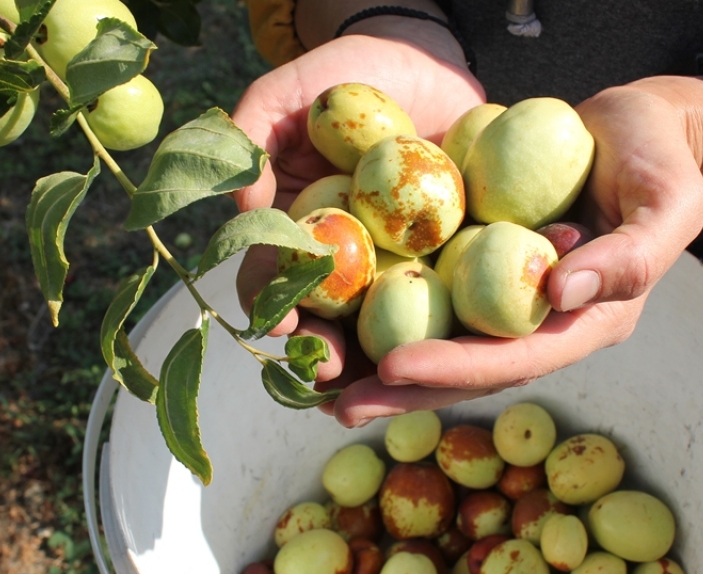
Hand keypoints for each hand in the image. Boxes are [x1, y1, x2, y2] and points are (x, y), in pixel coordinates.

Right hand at [231, 32, 483, 390]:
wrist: (426, 61)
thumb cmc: (346, 73)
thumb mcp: (289, 92)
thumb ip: (254, 136)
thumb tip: (241, 208)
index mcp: (297, 234)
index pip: (273, 282)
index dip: (271, 308)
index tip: (281, 325)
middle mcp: (344, 263)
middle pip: (329, 323)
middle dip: (325, 356)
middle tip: (334, 374)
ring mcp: (398, 267)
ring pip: (387, 329)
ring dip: (384, 364)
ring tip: (390, 383)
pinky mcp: (452, 261)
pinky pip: (454, 296)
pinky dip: (458, 325)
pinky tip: (460, 349)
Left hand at [326, 81, 702, 426]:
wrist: (637, 126)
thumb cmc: (659, 160)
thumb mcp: (670, 201)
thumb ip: (632, 255)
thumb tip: (557, 294)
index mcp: (584, 323)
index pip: (516, 358)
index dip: (455, 368)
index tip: (396, 368)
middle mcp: (538, 322)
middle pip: (466, 369)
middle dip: (403, 391)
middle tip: (338, 406)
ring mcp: (506, 297)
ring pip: (439, 340)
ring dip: (380, 367)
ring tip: (320, 381)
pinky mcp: (480, 266)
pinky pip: (428, 293)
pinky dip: (382, 308)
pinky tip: (331, 315)